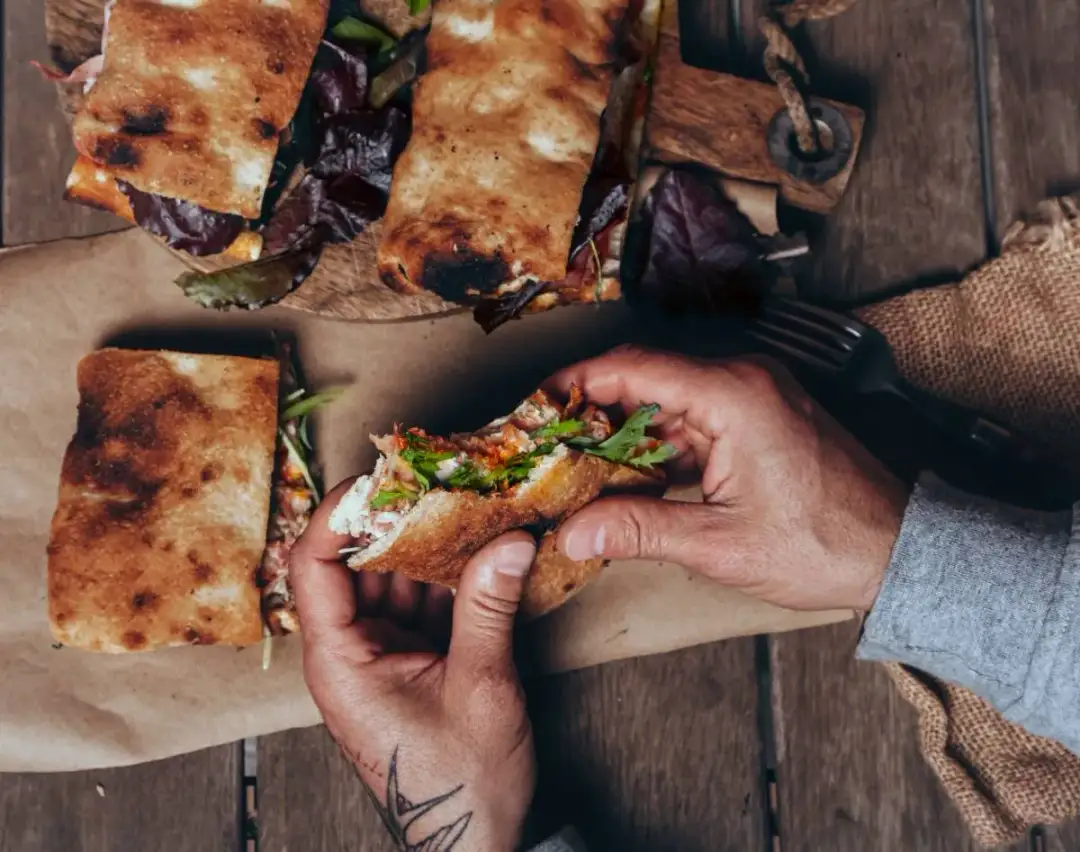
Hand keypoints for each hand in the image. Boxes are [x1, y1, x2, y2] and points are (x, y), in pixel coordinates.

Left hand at [290, 480, 537, 851]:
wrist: (476, 841)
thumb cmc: (462, 781)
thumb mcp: (481, 687)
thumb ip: (488, 607)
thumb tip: (510, 539)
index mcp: (341, 661)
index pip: (313, 567)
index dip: (338, 515)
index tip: (382, 478)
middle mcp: (349, 651)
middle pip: (355, 562)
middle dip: (398, 521)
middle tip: (443, 482)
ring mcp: (379, 653)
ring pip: (391, 577)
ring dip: (430, 546)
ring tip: (471, 508)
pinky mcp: (407, 659)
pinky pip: (418, 601)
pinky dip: (447, 577)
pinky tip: (480, 550)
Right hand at [552, 346, 908, 611]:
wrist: (899, 552)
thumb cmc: (826, 544)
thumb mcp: (719, 544)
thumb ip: (639, 530)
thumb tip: (575, 531)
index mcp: (733, 395)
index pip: (633, 367)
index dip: (577, 381)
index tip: (538, 403)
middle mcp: (744, 381)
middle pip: (647, 379)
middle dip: (594, 410)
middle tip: (550, 442)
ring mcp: (756, 398)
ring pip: (669, 401)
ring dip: (626, 432)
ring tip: (580, 466)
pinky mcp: (762, 419)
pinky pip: (696, 419)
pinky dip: (660, 445)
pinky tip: (632, 477)